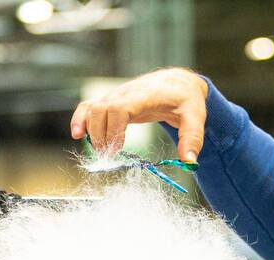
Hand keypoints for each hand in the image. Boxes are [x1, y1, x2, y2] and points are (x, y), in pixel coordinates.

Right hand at [70, 67, 209, 163]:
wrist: (177, 82)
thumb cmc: (186, 99)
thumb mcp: (195, 117)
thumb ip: (192, 138)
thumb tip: (190, 162)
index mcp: (145, 95)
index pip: (120, 107)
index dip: (113, 128)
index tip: (117, 148)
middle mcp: (127, 93)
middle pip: (101, 109)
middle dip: (100, 135)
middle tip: (110, 156)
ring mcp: (117, 96)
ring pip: (91, 107)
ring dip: (88, 129)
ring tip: (98, 150)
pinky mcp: (112, 101)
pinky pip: (89, 107)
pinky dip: (80, 119)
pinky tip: (78, 135)